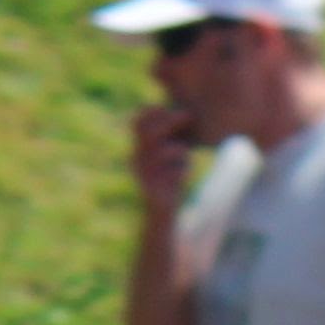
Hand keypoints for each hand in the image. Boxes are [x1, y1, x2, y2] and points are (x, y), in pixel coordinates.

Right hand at [126, 99, 196, 213]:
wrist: (162, 215)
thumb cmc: (169, 184)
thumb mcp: (172, 159)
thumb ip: (173, 140)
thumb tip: (184, 115)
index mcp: (138, 149)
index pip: (139, 122)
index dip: (156, 112)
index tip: (177, 109)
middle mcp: (136, 160)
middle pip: (149, 132)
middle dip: (170, 121)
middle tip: (188, 116)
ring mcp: (143, 174)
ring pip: (165, 151)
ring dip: (180, 151)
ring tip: (184, 157)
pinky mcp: (153, 190)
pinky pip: (174, 173)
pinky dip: (182, 171)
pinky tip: (183, 175)